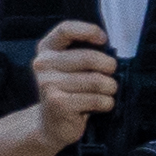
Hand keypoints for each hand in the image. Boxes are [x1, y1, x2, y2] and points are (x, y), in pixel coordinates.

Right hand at [24, 16, 121, 147]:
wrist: (51, 126)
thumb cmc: (68, 92)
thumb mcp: (70, 68)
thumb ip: (83, 54)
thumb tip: (111, 52)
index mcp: (46, 49)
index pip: (66, 29)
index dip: (88, 30)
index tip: (104, 39)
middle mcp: (43, 64)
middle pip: (88, 57)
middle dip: (109, 66)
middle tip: (112, 73)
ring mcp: (48, 84)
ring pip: (95, 80)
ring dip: (110, 88)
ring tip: (107, 92)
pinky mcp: (58, 103)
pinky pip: (95, 99)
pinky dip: (106, 103)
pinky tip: (102, 105)